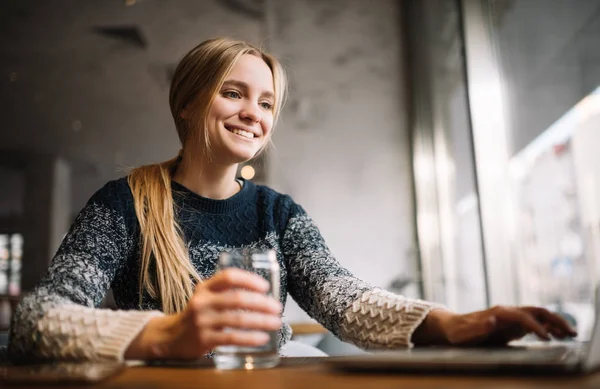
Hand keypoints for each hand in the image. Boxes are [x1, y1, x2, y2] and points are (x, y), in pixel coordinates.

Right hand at [125, 268, 281, 359]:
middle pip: (237, 299)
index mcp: (205, 287)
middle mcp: (202, 302)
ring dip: (261, 321)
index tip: (265, 286)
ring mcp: (202, 321)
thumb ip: (226, 291)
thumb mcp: (206, 297)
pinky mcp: (204, 340)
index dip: (249, 280)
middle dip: (261, 303)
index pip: (229, 277)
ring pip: (237, 319)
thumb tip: (262, 292)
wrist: (170, 337)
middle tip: (277, 307)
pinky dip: (250, 338)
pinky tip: (262, 338)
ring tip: (276, 322)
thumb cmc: (198, 314)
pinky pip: (231, 338)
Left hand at [414, 306, 577, 346]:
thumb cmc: (458, 332)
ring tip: (570, 334)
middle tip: (571, 332)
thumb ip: (477, 327)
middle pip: (536, 311)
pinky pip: (534, 323)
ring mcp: (511, 317)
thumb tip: (491, 320)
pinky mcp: (512, 324)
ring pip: (538, 316)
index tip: (546, 338)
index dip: (535, 326)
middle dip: (555, 319)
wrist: (452, 327)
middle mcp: (507, 311)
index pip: (522, 316)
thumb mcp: (464, 332)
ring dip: (555, 323)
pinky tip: (557, 335)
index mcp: (498, 312)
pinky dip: (547, 327)